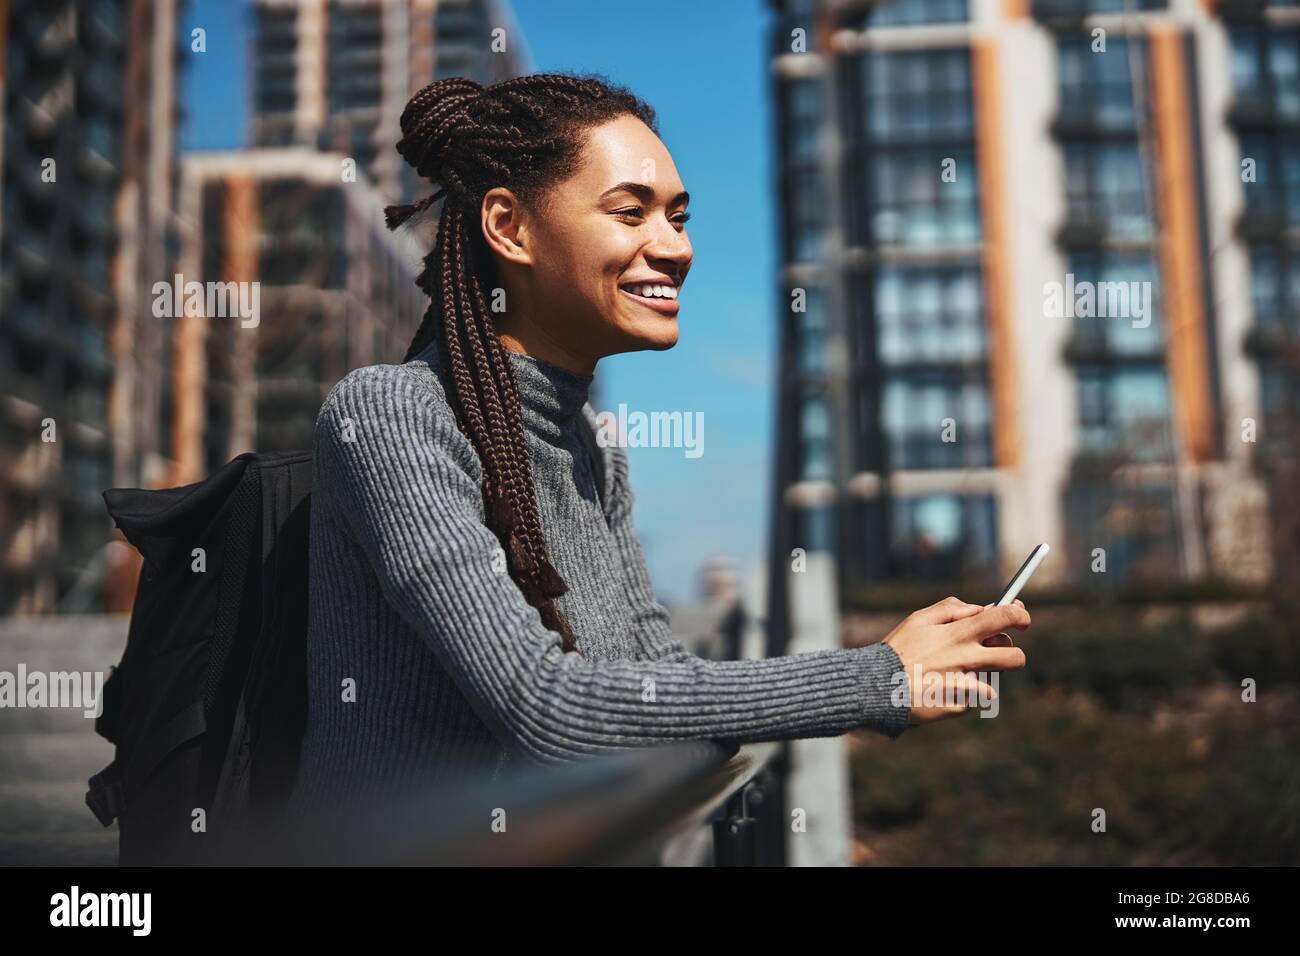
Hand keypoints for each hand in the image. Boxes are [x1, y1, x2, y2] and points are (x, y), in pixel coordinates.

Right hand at [882, 596, 1029, 725]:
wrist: (877, 687)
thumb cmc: (897, 650)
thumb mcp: (917, 619)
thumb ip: (949, 609)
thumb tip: (976, 608)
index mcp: (958, 633)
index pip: (1003, 618)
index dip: (1019, 615)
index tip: (1022, 618)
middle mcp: (967, 658)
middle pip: (1013, 656)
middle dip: (1011, 652)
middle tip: (994, 651)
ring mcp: (966, 684)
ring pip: (994, 680)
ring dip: (983, 675)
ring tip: (954, 674)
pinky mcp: (960, 705)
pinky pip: (972, 698)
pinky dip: (961, 694)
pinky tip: (940, 690)